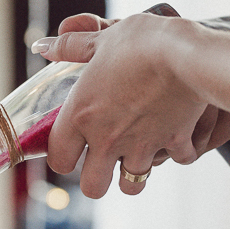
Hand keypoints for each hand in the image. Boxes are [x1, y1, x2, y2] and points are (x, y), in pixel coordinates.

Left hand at [34, 12, 215, 197]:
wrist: (186, 53)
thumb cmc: (139, 42)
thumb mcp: (101, 40)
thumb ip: (70, 47)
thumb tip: (43, 46)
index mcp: (82, 115)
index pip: (59, 160)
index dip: (62, 158)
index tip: (71, 149)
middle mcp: (108, 139)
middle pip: (92, 188)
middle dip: (97, 178)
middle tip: (104, 160)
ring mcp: (142, 146)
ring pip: (131, 186)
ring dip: (134, 174)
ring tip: (138, 154)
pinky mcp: (174, 143)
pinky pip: (177, 160)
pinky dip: (178, 151)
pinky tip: (178, 133)